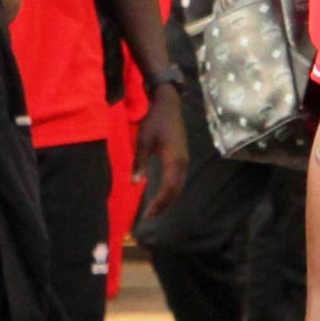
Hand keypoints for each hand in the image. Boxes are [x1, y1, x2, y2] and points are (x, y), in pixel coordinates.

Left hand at [133, 83, 187, 219]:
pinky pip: (179, 178)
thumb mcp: (143, 140)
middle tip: (150, 216)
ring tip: (156, 209)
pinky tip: (162, 193)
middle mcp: (182, 162)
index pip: (169, 188)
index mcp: (174, 159)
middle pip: (176, 189)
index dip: (159, 203)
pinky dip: (171, 189)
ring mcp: (184, 159)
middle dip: (164, 204)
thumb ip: (140, 162)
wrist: (169, 104)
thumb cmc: (155, 120)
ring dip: (169, 198)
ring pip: (179, 185)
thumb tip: (135, 182)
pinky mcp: (182, 157)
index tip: (148, 214)